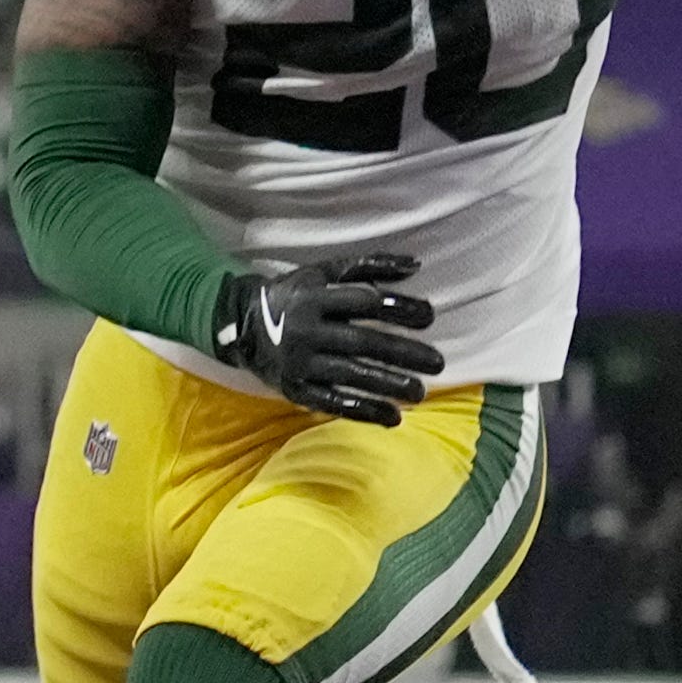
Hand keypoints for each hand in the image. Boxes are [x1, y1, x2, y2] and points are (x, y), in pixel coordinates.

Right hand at [210, 254, 440, 425]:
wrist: (243, 325)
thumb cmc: (296, 295)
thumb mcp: (323, 272)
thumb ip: (368, 266)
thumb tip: (415, 265)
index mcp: (315, 297)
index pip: (363, 301)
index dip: (398, 308)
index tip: (429, 317)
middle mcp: (306, 330)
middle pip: (362, 342)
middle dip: (402, 353)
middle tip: (438, 363)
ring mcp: (300, 363)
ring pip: (349, 375)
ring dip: (387, 384)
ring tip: (419, 392)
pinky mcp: (296, 389)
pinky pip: (333, 402)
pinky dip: (364, 411)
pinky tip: (393, 417)